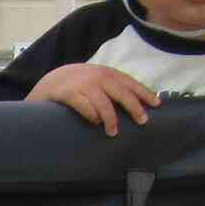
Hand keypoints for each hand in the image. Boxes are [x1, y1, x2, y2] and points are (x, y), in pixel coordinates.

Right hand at [27, 63, 158, 133]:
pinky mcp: (68, 93)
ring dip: (111, 118)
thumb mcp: (95, 82)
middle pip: (121, 92)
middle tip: (142, 121)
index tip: (157, 104)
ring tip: (113, 132)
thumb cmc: (76, 86)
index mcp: (106, 73)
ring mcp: (82, 84)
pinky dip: (92, 115)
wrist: (48, 83)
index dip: (144, 93)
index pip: (129, 82)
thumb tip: (133, 104)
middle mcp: (96, 76)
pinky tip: (95, 122)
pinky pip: (84, 106)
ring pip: (104, 102)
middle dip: (134, 107)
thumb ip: (110, 88)